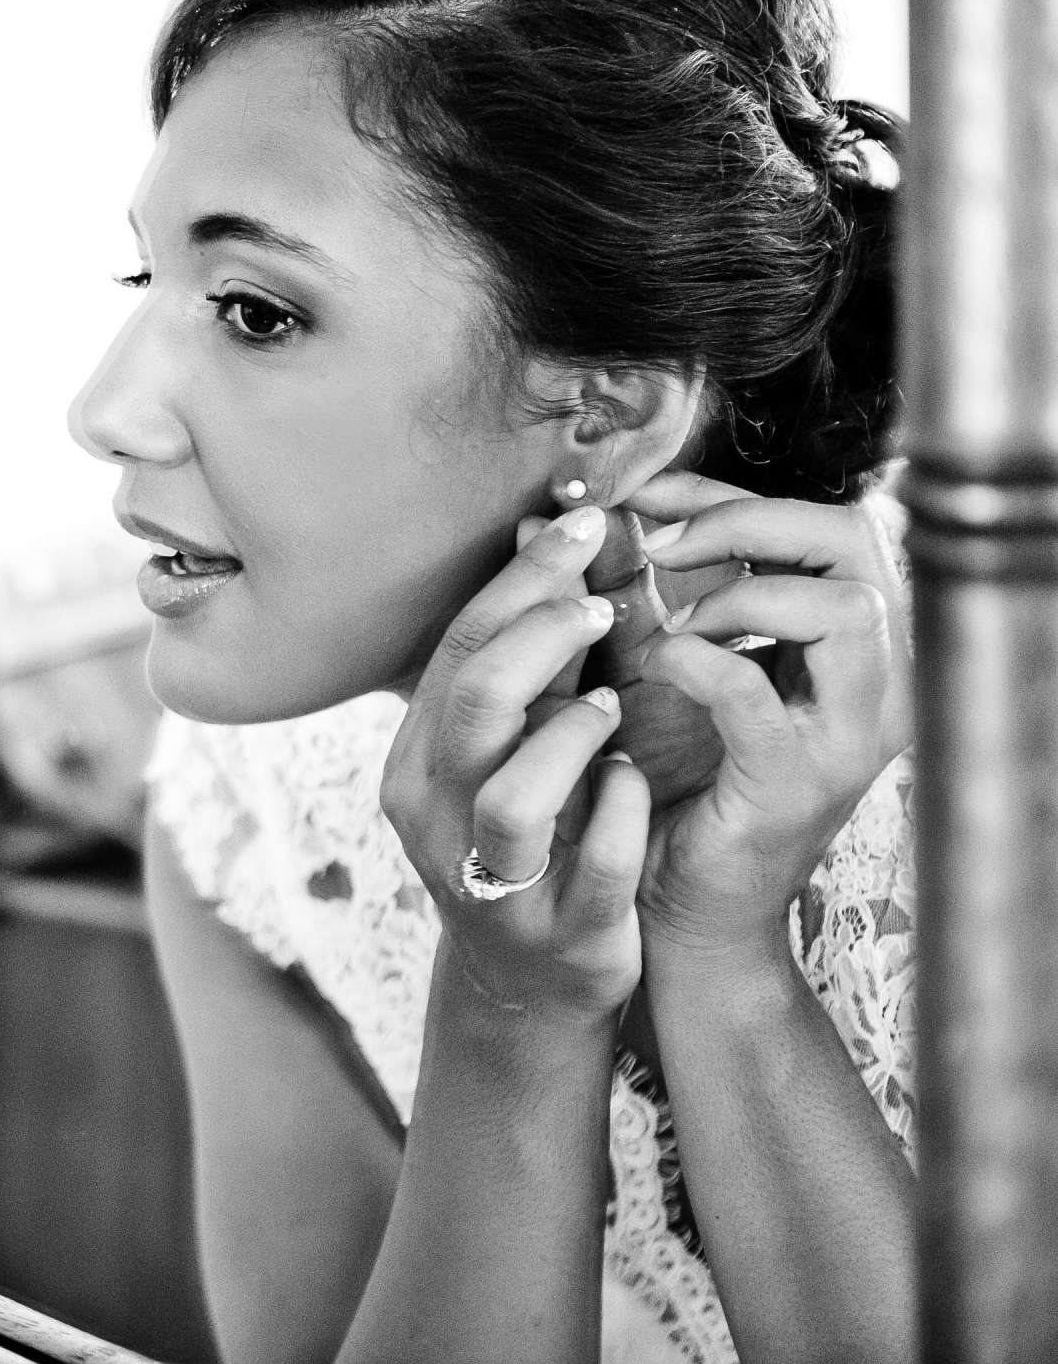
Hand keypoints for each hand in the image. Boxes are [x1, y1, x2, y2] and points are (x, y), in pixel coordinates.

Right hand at [381, 506, 652, 1019]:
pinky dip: (623, 812)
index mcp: (416, 761)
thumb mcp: (511, 749)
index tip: (585, 523)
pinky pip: (595, 863)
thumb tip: (556, 533)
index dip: (523, 579)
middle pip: (475, 702)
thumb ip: (531, 660)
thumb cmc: (531, 840)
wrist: (529, 988)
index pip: (457, 648)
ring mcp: (494, 881)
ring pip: (515, 794)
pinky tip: (639, 782)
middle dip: (544, 634)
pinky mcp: (563, 933)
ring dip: (573, 734)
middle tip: (605, 602)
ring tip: (612, 705)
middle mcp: (436, 818)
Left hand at [619, 472, 910, 961]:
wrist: (680, 910)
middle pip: (856, 543)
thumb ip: (612, 597)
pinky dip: (699, 663)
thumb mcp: (643, 674)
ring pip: (845, 609)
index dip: (729, 491)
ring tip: (666, 616)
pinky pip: (758, 697)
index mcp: (837, 645)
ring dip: (741, 590)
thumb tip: (536, 521)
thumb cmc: (667, 789)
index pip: (822, 523)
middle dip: (747, 518)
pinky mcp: (793, 784)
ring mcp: (843, 734)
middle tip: (658, 539)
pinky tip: (652, 664)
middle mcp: (866, 681)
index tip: (643, 494)